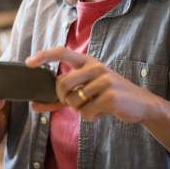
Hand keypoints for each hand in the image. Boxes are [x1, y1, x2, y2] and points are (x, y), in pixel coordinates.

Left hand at [28, 47, 158, 123]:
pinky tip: (103, 111)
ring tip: (96, 105)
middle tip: (77, 101)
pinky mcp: (111, 97)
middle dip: (64, 98)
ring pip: (73, 101)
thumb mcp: (86, 92)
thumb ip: (59, 98)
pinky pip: (86, 112)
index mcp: (88, 61)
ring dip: (81, 109)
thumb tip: (33, 105)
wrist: (141, 104)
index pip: (62, 52)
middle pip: (62, 84)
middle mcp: (95, 67)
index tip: (28, 63)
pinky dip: (91, 116)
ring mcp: (104, 80)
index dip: (44, 56)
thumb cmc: (109, 96)